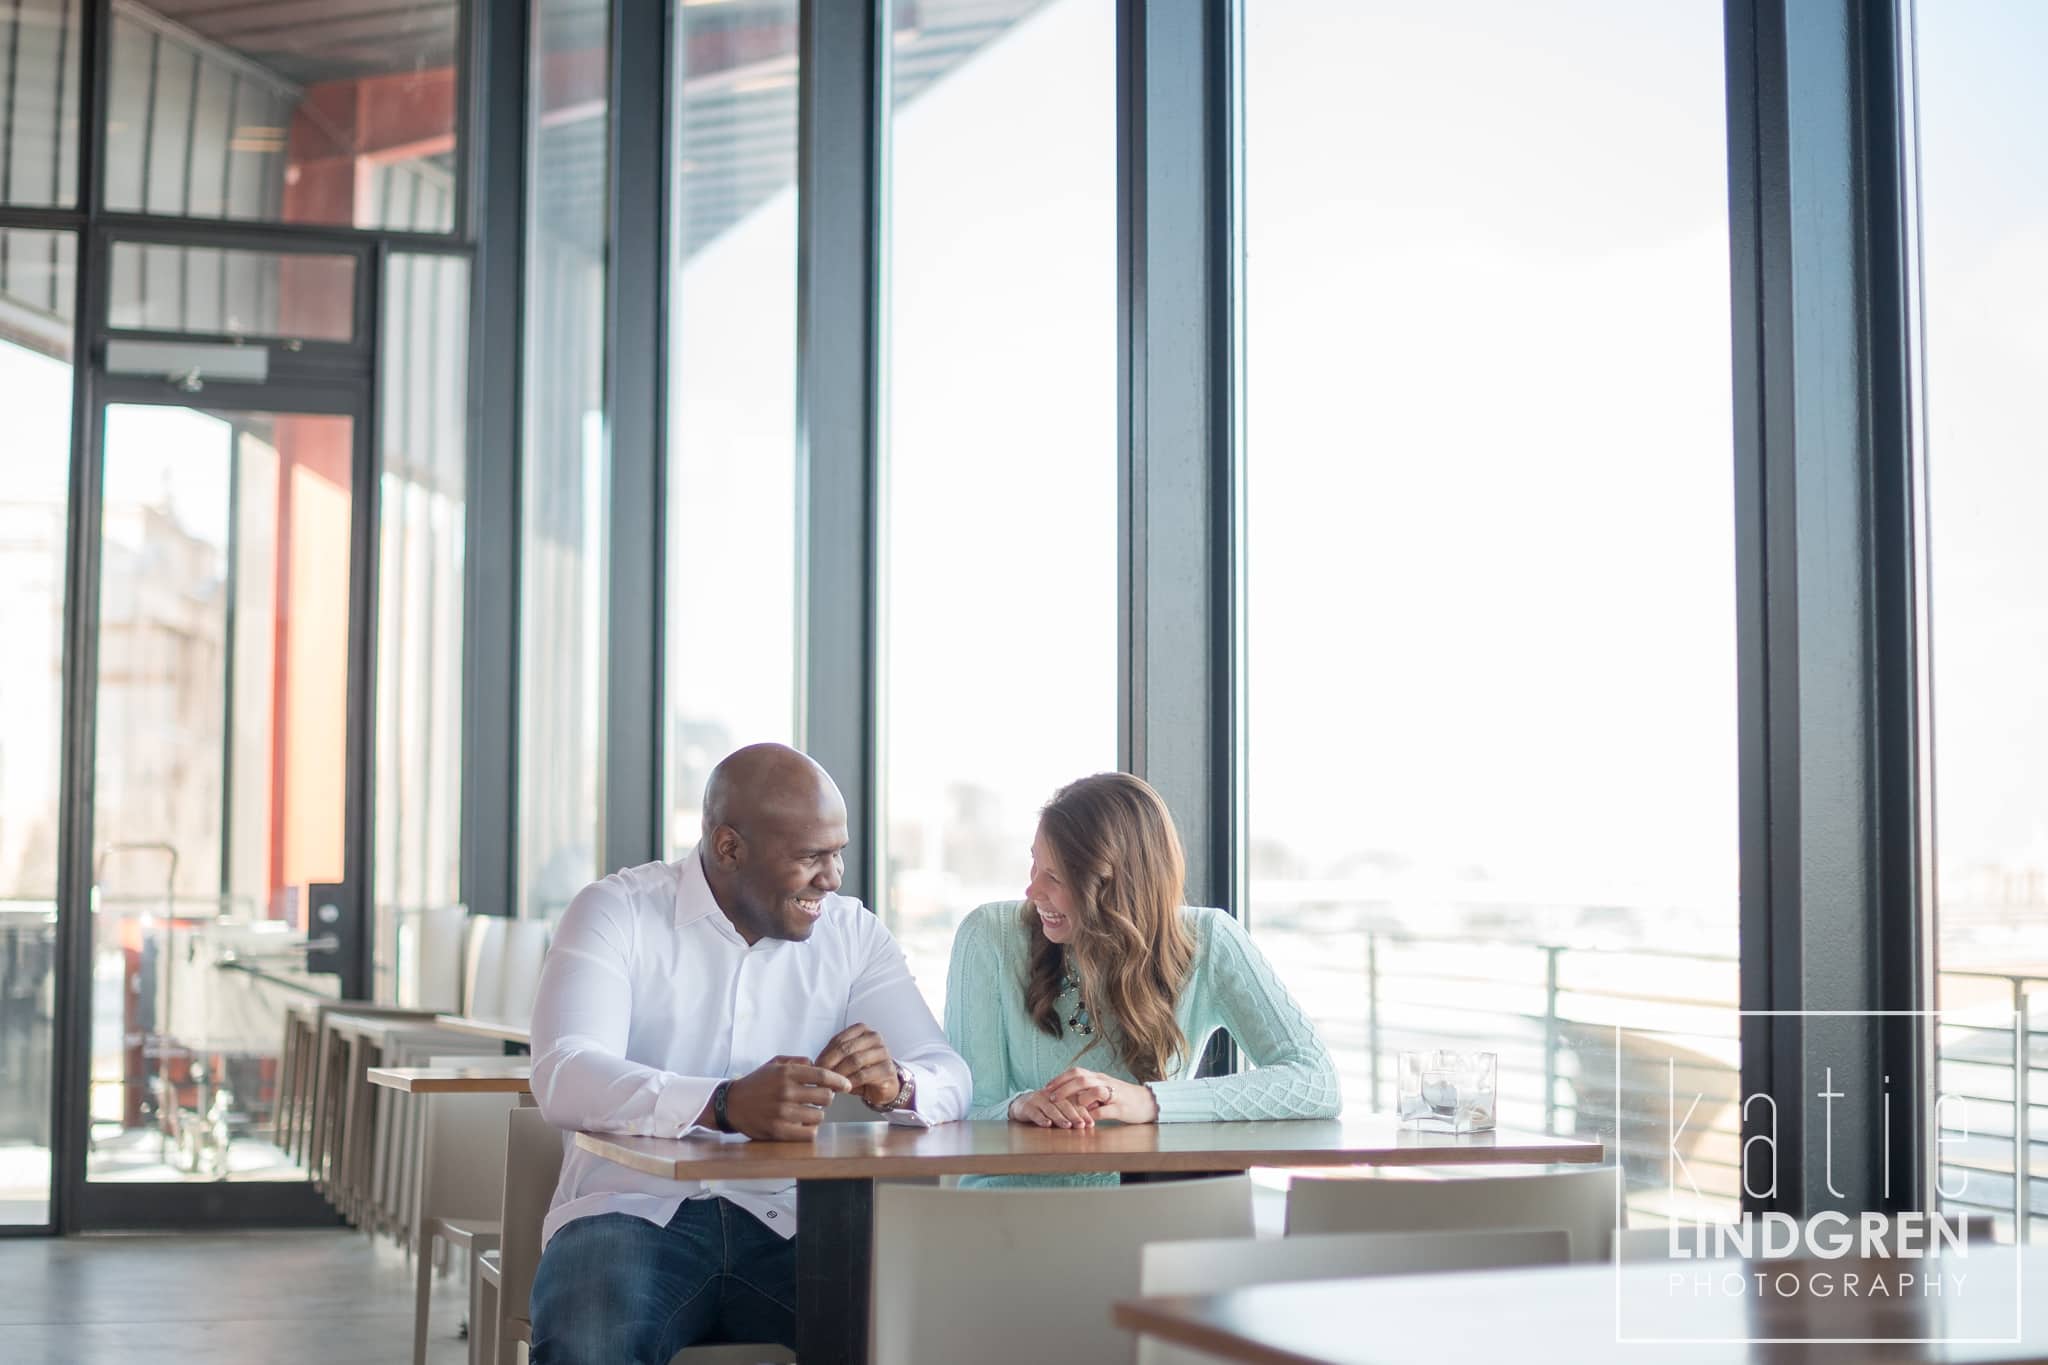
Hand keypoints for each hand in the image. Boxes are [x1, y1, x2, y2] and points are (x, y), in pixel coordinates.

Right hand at [721, 1055, 851, 1140]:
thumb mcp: (775, 1064)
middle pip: (825, 1097)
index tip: (846, 1086)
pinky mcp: (778, 1131)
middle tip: (818, 1099)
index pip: (823, 1076)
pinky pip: (809, 1133)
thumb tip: (818, 1065)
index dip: (839, 1081)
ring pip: (819, 1116)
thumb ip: (798, 1062)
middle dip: (826, 1098)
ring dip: (817, 1114)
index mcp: (787, 1073)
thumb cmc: (756, 1083)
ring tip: (807, 1112)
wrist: (730, 1104)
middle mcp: (786, 1092)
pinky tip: (803, 1124)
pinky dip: (810, 1129)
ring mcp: (782, 1112)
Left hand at [815, 1024, 903, 1107]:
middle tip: (820, 1077)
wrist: (885, 1085)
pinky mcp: (887, 1069)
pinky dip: (849, 1082)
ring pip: (855, 1060)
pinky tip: (843, 1088)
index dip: (825, 1054)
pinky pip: (863, 1075)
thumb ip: (832, 1057)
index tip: (816, 1067)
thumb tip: (813, 1064)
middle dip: (830, 1064)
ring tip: (830, 1084)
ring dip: (839, 1074)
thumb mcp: (846, 1059)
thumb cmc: (862, 1070)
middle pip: (846, 1049)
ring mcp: (883, 1052)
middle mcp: (874, 1037)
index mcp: (862, 1030)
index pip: (839, 1039)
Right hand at [1009, 1088, 1097, 1128]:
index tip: (1091, 1123)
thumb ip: (1076, 1107)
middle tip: (1082, 1125)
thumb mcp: (1060, 1106)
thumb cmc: (1046, 1107)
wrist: (1021, 1104)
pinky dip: (1041, 1119)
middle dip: (1074, 1115)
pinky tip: (1047, 1125)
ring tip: (1068, 1125)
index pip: (1074, 1102)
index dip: (1083, 1112)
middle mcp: (1050, 1095)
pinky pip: (1034, 1113)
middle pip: (1064, 1104)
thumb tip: (1096, 1108)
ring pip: (1050, 1108)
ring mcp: (1037, 1100)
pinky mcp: (1026, 1107)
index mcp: (1060, 1094)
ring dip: (1060, 1117)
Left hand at [1043, 1067, 1159, 1124]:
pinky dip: (1094, 1114)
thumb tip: (1066, 1097)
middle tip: (1051, 1098)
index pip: (1076, 1072)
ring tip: (1069, 1107)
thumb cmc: (1122, 1098)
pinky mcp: (1121, 1108)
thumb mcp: (1103, 1091)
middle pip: (1081, 1079)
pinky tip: (1086, 1120)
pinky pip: (1105, 1110)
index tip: (1046, 1088)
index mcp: (1098, 1078)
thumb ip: (1087, 1092)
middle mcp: (1105, 1082)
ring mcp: (1114, 1094)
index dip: (1060, 1079)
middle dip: (1063, 1088)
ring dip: (1080, 1099)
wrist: (1147, 1102)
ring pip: (1094, 1090)